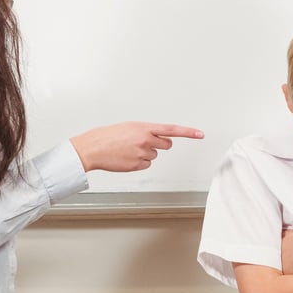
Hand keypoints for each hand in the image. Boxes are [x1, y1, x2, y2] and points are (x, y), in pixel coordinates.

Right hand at [70, 122, 203, 171]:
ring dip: (145, 153)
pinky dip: (139, 163)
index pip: (172, 129)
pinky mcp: (137, 166)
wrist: (92, 148)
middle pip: (166, 145)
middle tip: (144, 143)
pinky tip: (127, 158)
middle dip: (160, 144)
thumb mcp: (128, 126)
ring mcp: (142, 154)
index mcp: (144, 127)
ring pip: (155, 156)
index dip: (188, 132)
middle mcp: (145, 140)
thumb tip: (157, 137)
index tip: (200, 134)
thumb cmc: (107, 136)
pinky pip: (146, 165)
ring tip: (128, 150)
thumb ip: (145, 131)